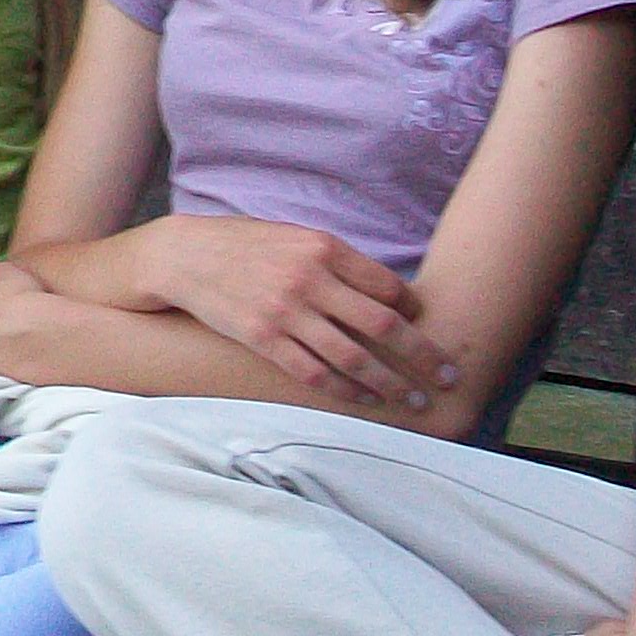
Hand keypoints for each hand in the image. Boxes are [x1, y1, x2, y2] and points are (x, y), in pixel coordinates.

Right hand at [142, 216, 458, 412]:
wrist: (185, 256)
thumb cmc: (245, 245)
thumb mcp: (295, 236)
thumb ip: (337, 261)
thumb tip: (386, 295)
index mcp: (323, 247)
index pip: (387, 286)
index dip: (412, 311)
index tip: (424, 327)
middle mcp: (309, 280)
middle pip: (382, 325)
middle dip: (423, 355)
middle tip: (450, 376)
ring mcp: (285, 313)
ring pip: (353, 357)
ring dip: (391, 383)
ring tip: (415, 400)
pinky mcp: (262, 339)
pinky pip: (313, 373)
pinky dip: (345, 391)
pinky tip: (365, 400)